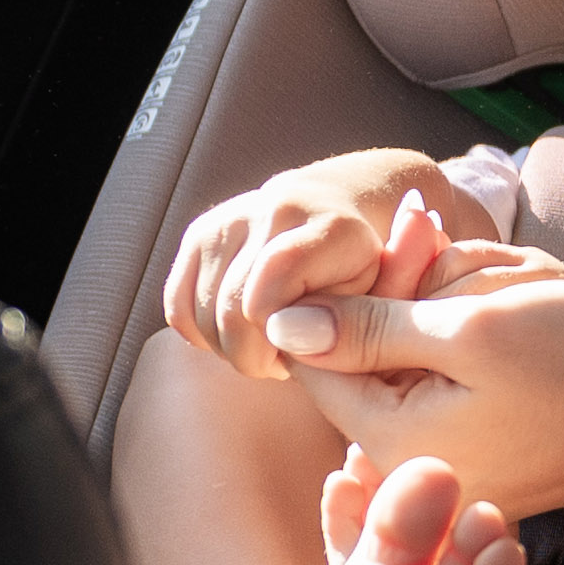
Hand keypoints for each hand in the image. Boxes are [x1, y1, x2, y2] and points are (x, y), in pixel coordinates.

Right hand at [166, 166, 445, 379]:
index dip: (275, 343)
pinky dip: (201, 333)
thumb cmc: (373, 272)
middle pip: (229, 313)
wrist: (349, 206)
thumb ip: (356, 326)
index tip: (306, 353)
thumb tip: (292, 335)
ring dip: (229, 347)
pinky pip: (178, 306)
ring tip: (270, 340)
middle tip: (287, 358)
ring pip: (199, 314)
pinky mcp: (201, 230)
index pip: (266, 300)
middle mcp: (276, 210)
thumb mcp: (386, 303)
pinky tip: (241, 331)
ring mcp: (231, 216)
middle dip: (253, 356)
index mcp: (331, 229)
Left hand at [263, 268, 563, 510]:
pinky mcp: (493, 457)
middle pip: (372, 360)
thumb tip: (280, 323)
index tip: (415, 236)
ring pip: (419, 362)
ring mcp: (458, 468)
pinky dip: (487, 344)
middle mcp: (417, 472)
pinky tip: (532, 319)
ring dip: (461, 313)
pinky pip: (458, 385)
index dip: (360, 286)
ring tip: (524, 294)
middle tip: (486, 271)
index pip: (320, 360)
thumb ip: (368, 327)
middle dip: (423, 299)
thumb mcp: (470, 328)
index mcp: (396, 449)